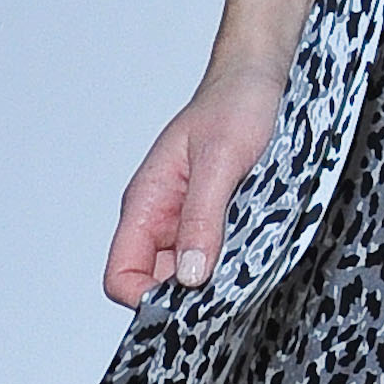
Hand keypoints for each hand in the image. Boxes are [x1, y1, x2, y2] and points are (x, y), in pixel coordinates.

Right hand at [105, 62, 281, 306]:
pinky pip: (218, 257)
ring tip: (248, 266)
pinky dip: (234, 265)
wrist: (262, 78)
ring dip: (216, 280)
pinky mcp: (219, 220)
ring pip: (190, 275)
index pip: (121, 275)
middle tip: (229, 292)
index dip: (147, 299)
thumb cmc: (235, 105)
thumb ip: (202, 218)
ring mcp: (190, 221)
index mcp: (146, 203)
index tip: (189, 305)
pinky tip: (258, 253)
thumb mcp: (221, 161)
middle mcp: (161, 218)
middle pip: (155, 284)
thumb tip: (190, 276)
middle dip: (187, 297)